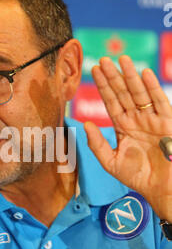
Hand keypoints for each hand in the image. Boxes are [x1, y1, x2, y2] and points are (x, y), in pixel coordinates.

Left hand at [84, 55, 171, 220]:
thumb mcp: (111, 162)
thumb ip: (97, 144)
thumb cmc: (138, 177)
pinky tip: (144, 73)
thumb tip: (85, 124)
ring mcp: (152, 119)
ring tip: (122, 59)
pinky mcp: (167, 123)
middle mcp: (137, 119)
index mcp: (124, 127)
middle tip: (103, 60)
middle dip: (113, 77)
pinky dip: (152, 87)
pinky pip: (160, 102)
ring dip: (131, 76)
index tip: (93, 70)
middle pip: (123, 93)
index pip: (111, 102)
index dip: (103, 86)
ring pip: (140, 93)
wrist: (161, 189)